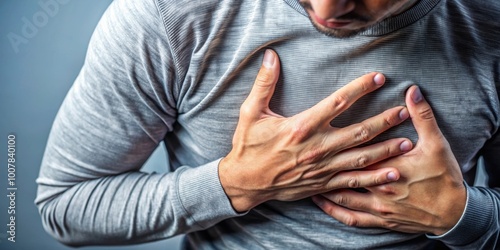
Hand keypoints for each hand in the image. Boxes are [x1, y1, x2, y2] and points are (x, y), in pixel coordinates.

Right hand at [219, 49, 412, 211]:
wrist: (246, 182)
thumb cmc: (249, 146)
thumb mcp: (251, 112)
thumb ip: (264, 84)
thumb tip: (272, 57)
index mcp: (302, 126)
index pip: (338, 103)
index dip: (360, 88)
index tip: (378, 78)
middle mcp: (317, 147)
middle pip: (359, 131)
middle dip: (384, 121)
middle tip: (403, 112)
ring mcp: (322, 168)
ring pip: (362, 157)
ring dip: (386, 148)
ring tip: (408, 142)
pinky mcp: (322, 183)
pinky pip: (353, 181)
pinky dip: (374, 178)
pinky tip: (393, 172)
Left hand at [312, 85, 465, 234]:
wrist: (454, 214)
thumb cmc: (444, 177)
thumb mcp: (437, 143)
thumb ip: (422, 116)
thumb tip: (412, 91)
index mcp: (386, 164)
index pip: (358, 143)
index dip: (340, 132)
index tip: (323, 120)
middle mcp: (375, 186)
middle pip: (343, 169)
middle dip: (323, 157)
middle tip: (303, 147)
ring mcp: (375, 205)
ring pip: (340, 194)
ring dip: (321, 184)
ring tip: (303, 172)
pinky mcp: (377, 219)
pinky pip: (348, 216)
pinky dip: (332, 210)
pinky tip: (319, 202)